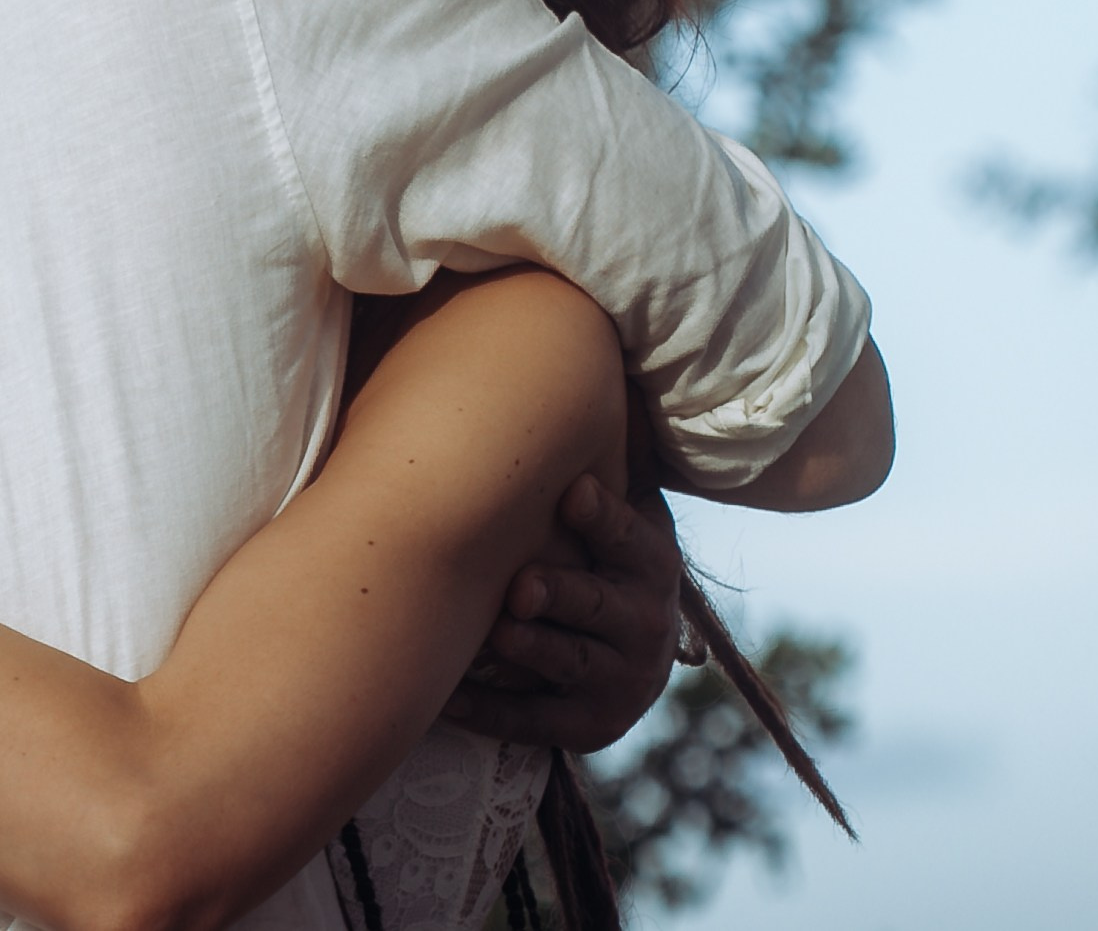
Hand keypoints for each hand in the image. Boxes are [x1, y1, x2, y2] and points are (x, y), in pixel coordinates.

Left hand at [442, 475, 685, 752]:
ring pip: (568, 661)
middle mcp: (646, 621)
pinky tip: (447, 696)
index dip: (605, 517)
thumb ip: (590, 467)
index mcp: (650, 561)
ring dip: (529, 648)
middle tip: (523, 585)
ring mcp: (621, 678)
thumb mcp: (615, 515)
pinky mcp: (590, 726)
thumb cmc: (596, 559)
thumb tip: (545, 371)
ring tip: (496, 633)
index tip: (574, 492)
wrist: (628, 659)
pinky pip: (534, 720)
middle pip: (598, 604)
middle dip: (561, 594)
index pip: (631, 537)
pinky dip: (490, 708)